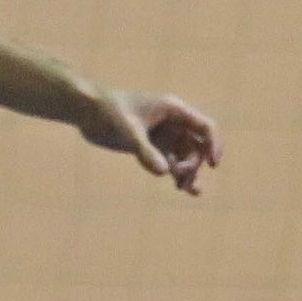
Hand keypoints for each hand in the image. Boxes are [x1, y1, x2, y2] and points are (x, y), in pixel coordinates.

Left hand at [78, 86, 221, 194]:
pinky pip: (170, 162)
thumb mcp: (127, 131)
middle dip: (193, 163)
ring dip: (187, 172)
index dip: (214, 145)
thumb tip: (164, 172)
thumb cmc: (108, 113)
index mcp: (173, 110)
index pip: (205, 127)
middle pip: (197, 146)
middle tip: (178, 175)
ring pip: (185, 156)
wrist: (87, 112)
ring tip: (184, 189)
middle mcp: (172, 123)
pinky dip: (176, 175)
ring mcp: (163, 135)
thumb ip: (146, 151)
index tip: (213, 164)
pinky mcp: (151, 147)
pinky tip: (183, 189)